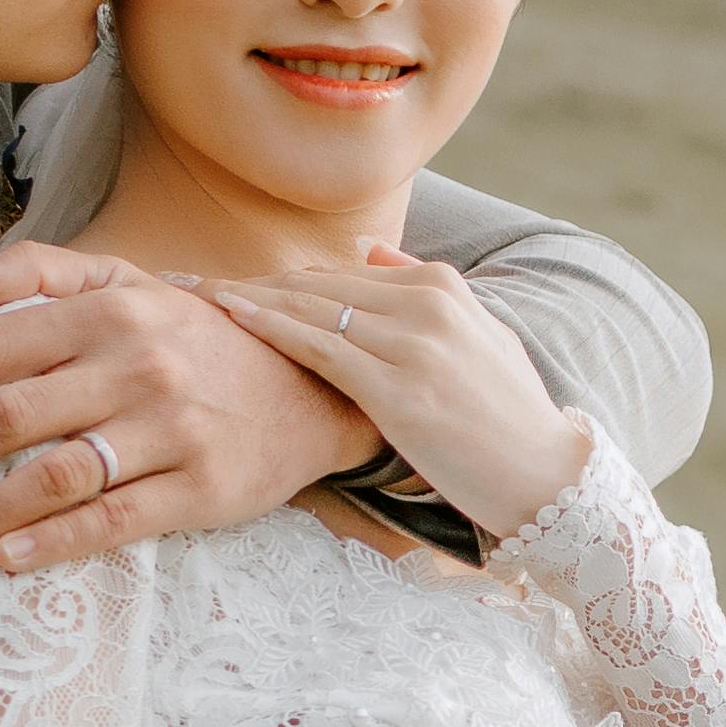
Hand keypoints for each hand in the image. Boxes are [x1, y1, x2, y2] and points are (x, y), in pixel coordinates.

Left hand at [0, 247, 376, 573]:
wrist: (312, 387)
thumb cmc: (198, 339)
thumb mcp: (127, 286)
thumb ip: (40, 273)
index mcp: (109, 313)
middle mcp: (137, 367)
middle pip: (7, 417)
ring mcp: (170, 431)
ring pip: (52, 477)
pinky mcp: (201, 489)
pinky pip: (114, 521)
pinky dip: (55, 543)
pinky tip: (8, 560)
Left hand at [188, 251, 588, 545]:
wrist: (545, 475)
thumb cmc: (508, 419)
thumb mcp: (476, 338)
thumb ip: (420, 290)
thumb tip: (367, 251)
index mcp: (440, 286)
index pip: (337, 276)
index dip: (273, 281)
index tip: (220, 283)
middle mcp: (424, 301)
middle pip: (313, 284)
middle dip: (243, 283)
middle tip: (180, 282)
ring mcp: (411, 341)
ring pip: (307, 307)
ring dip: (240, 298)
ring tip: (186, 295)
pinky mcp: (397, 386)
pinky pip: (316, 345)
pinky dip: (267, 327)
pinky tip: (226, 318)